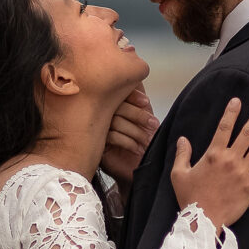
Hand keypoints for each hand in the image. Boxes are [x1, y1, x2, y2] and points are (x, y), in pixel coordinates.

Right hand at [101, 84, 158, 198]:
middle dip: (138, 115)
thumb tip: (139, 78)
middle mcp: (101, 116)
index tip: (147, 102)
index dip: (132, 95)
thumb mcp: (145, 119)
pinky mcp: (96, 145)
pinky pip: (110, 135)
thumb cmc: (144, 144)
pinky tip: (137, 149)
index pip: (117, 92)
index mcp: (112, 105)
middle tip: (153, 125)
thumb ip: (139, 99)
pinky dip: (128, 141)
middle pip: (115, 105)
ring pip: (114, 120)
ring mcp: (96, 130)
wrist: (139, 170)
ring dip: (135, 131)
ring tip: (147, 141)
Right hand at [170, 98, 248, 229]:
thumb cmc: (190, 197)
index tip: (238, 101)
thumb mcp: (179, 174)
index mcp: (214, 154)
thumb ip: (182, 154)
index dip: (232, 112)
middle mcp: (231, 160)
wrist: (203, 220)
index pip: (224, 127)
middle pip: (247, 133)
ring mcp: (243, 173)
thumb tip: (183, 139)